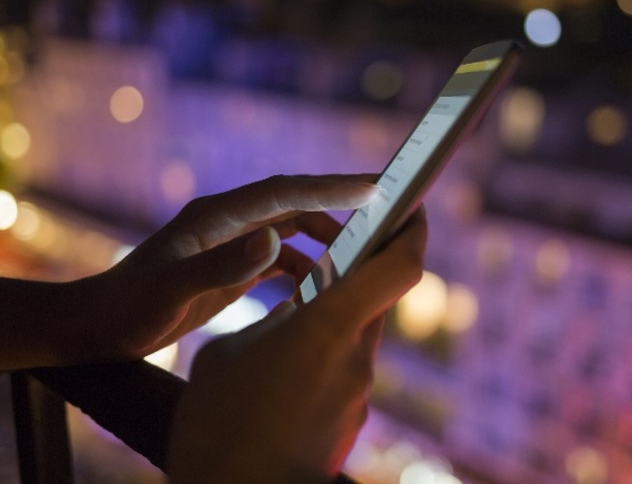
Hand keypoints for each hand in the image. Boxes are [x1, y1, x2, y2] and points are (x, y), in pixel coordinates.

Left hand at [63, 175, 379, 361]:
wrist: (97, 326)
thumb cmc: (128, 308)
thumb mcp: (172, 290)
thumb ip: (221, 265)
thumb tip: (275, 241)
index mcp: (217, 216)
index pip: (284, 192)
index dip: (330, 187)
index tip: (374, 186)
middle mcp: (228, 222)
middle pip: (295, 204)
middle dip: (339, 207)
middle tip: (382, 217)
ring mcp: (230, 243)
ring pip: (291, 230)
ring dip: (324, 241)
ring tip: (356, 261)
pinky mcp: (230, 265)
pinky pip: (279, 258)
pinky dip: (304, 268)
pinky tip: (317, 289)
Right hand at [167, 207, 427, 483]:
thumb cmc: (218, 422)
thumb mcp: (229, 351)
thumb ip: (271, 320)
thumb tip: (292, 317)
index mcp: (329, 328)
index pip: (399, 268)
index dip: (414, 231)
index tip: (414, 207)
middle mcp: (356, 360)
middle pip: (375, 299)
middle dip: (355, 274)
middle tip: (327, 253)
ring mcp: (357, 397)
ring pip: (355, 338)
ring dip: (330, 321)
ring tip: (285, 319)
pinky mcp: (348, 424)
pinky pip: (342, 374)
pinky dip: (321, 360)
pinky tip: (281, 372)